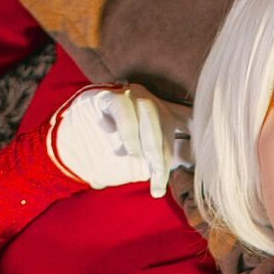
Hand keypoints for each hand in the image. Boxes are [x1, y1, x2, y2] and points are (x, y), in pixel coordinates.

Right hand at [51, 85, 192, 196]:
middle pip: (168, 118)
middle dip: (164, 151)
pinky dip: (124, 128)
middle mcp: (147, 101)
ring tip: (138, 161)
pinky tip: (116, 141)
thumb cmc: (107, 163)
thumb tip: (192, 165)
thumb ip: (165, 162)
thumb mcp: (142, 166)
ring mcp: (126, 95)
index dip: (198, 131)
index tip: (204, 154)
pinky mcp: (105, 95)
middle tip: (158, 177)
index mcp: (160, 116)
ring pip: (149, 109)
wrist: (68, 159)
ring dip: (146, 141)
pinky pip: (122, 106)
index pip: (186, 119)